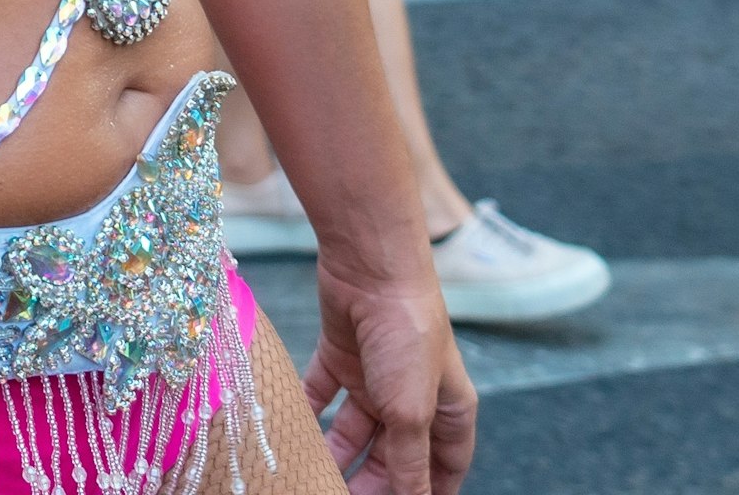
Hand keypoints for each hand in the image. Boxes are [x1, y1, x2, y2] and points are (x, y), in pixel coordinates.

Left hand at [305, 257, 474, 494]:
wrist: (372, 267)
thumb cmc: (407, 338)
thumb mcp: (411, 412)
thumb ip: (408, 463)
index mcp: (448, 410)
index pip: (443, 467)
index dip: (428, 494)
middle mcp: (413, 395)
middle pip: (393, 455)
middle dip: (372, 483)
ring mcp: (374, 376)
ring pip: (353, 430)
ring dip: (335, 456)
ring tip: (311, 479)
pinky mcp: (339, 355)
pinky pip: (320, 395)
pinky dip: (306, 415)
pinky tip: (289, 435)